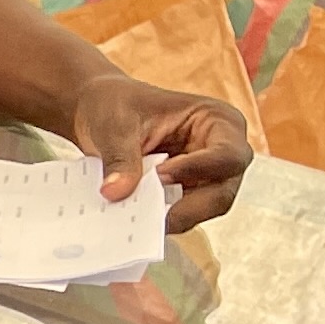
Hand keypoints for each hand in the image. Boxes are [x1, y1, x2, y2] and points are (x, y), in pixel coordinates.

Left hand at [69, 71, 250, 233]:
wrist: (98, 111)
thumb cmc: (116, 105)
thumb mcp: (114, 125)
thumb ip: (120, 159)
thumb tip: (116, 193)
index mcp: (218, 120)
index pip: (225, 154)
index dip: (197, 170)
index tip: (160, 176)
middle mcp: (223, 150)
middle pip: (223, 191)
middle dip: (188, 207)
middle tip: (149, 216)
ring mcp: (208, 175)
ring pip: (206, 209)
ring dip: (173, 215)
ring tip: (137, 217)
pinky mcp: (189, 193)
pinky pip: (184, 213)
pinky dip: (162, 218)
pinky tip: (137, 218)